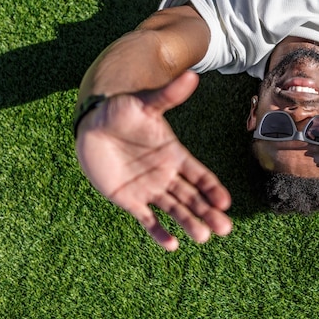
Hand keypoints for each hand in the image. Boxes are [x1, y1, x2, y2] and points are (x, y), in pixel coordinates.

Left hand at [75, 71, 231, 250]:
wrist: (93, 125)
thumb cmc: (121, 111)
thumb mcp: (146, 103)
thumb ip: (169, 96)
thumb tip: (192, 75)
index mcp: (174, 155)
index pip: (199, 175)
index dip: (212, 188)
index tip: (225, 202)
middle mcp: (166, 174)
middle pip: (192, 197)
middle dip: (208, 212)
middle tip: (224, 228)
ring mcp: (148, 188)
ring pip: (174, 209)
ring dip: (189, 223)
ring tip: (203, 237)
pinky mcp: (129, 199)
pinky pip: (146, 218)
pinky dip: (158, 231)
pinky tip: (171, 244)